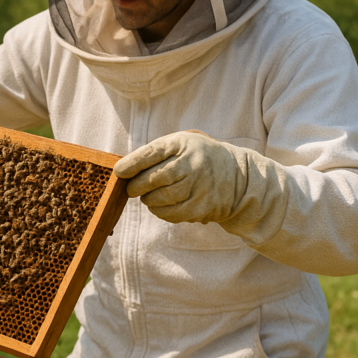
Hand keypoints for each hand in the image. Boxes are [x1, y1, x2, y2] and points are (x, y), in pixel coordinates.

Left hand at [113, 131, 285, 227]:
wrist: (239, 177)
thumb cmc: (199, 158)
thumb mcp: (183, 144)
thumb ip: (157, 153)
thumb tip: (124, 170)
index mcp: (184, 144)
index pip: (153, 152)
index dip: (132, 163)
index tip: (118, 171)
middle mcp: (193, 164)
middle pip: (155, 179)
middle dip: (137, 186)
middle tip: (132, 188)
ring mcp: (199, 187)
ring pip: (161, 199)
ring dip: (149, 200)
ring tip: (149, 196)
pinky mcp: (202, 207)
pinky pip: (171, 213)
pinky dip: (160, 211)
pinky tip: (161, 205)